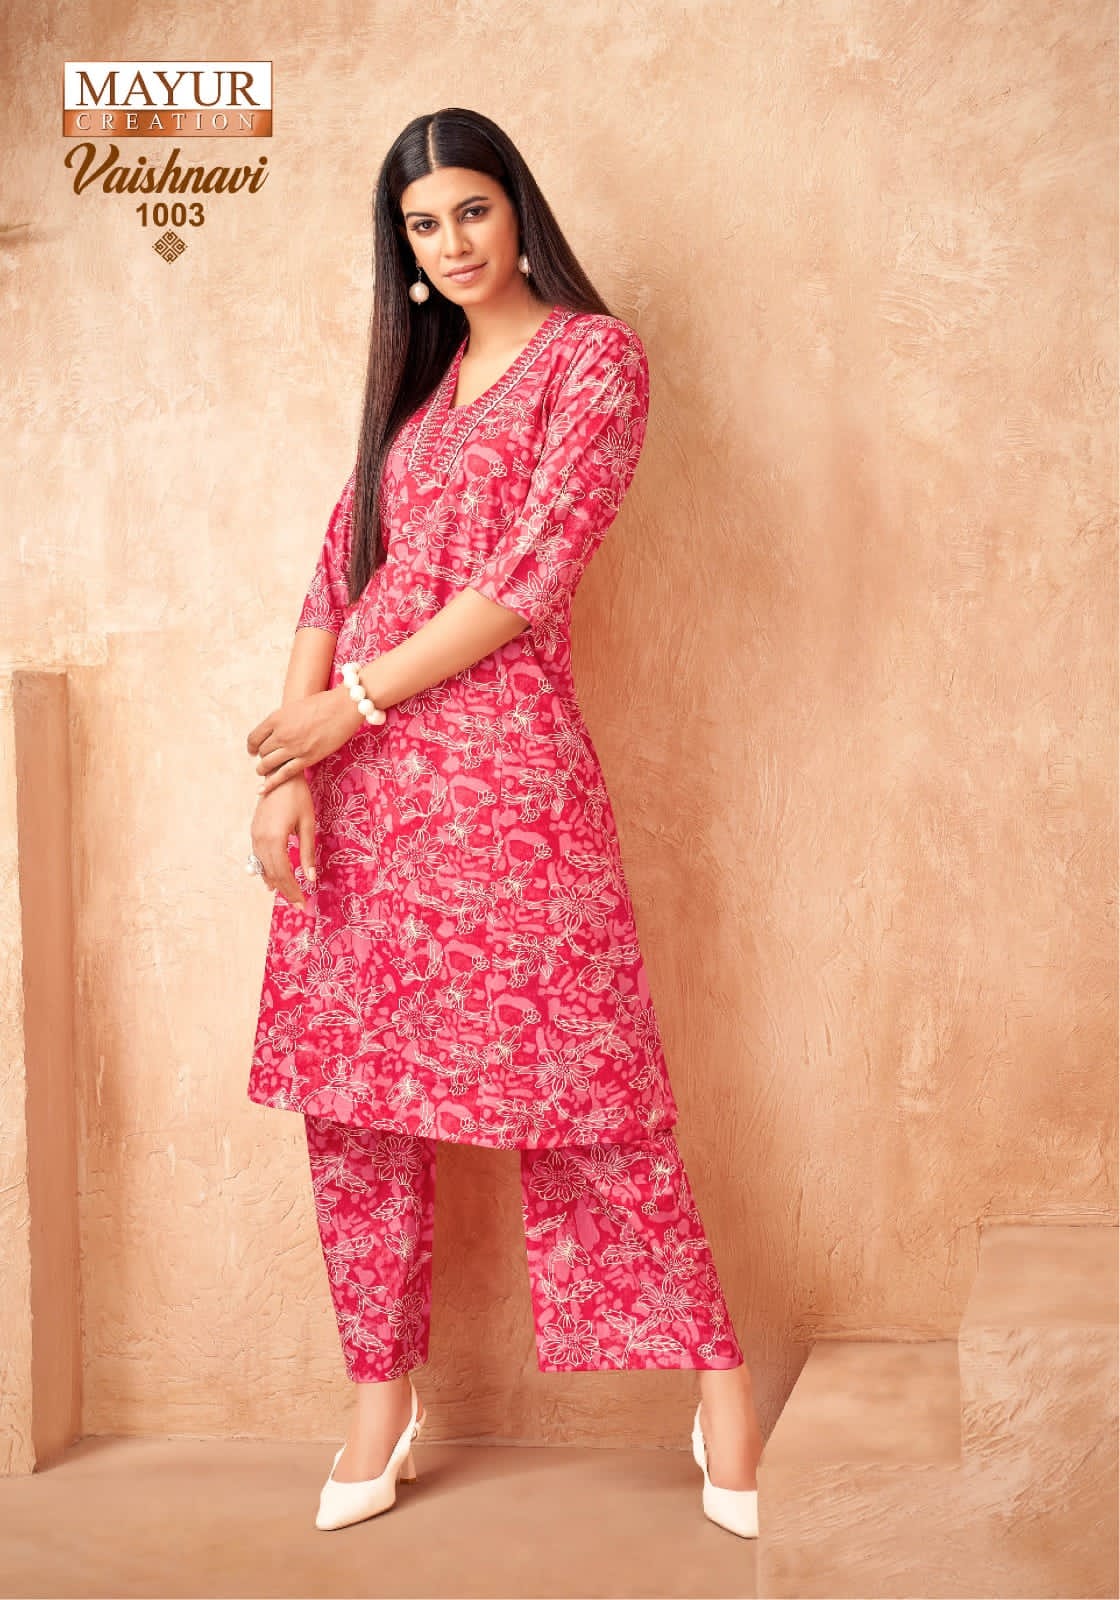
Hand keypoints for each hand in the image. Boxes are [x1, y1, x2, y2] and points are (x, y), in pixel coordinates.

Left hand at [247, 686, 362, 796]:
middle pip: (262, 751)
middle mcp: (281, 734)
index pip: (254, 737)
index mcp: (276, 718)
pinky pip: (283, 774)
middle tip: (266, 760)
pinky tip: (262, 790)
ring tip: (263, 772)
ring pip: (268, 764)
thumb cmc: (322, 703)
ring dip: (263, 769)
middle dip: (262, 757)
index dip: (251, 746)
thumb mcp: (295, 707)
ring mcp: (293, 747)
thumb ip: (283, 720)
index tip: (252, 751)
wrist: (342, 707)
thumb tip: (277, 730)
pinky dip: (270, 784)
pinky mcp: (307, 759)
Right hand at [250, 775, 316, 907]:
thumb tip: (311, 878)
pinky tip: (273, 879)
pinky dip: (266, 870)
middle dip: (285, 891)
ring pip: (263, 867)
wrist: (280, 775)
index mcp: (274, 839)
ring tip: (288, 895)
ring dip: (275, 882)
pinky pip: (258, 857)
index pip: (282, 873)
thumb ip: (307, 852)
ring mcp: (254, 836)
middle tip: (299, 904)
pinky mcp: (254, 831)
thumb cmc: (298, 797)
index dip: (292, 890)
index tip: (303, 903)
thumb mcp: (307, 824)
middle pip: (272, 874)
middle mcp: (260, 840)